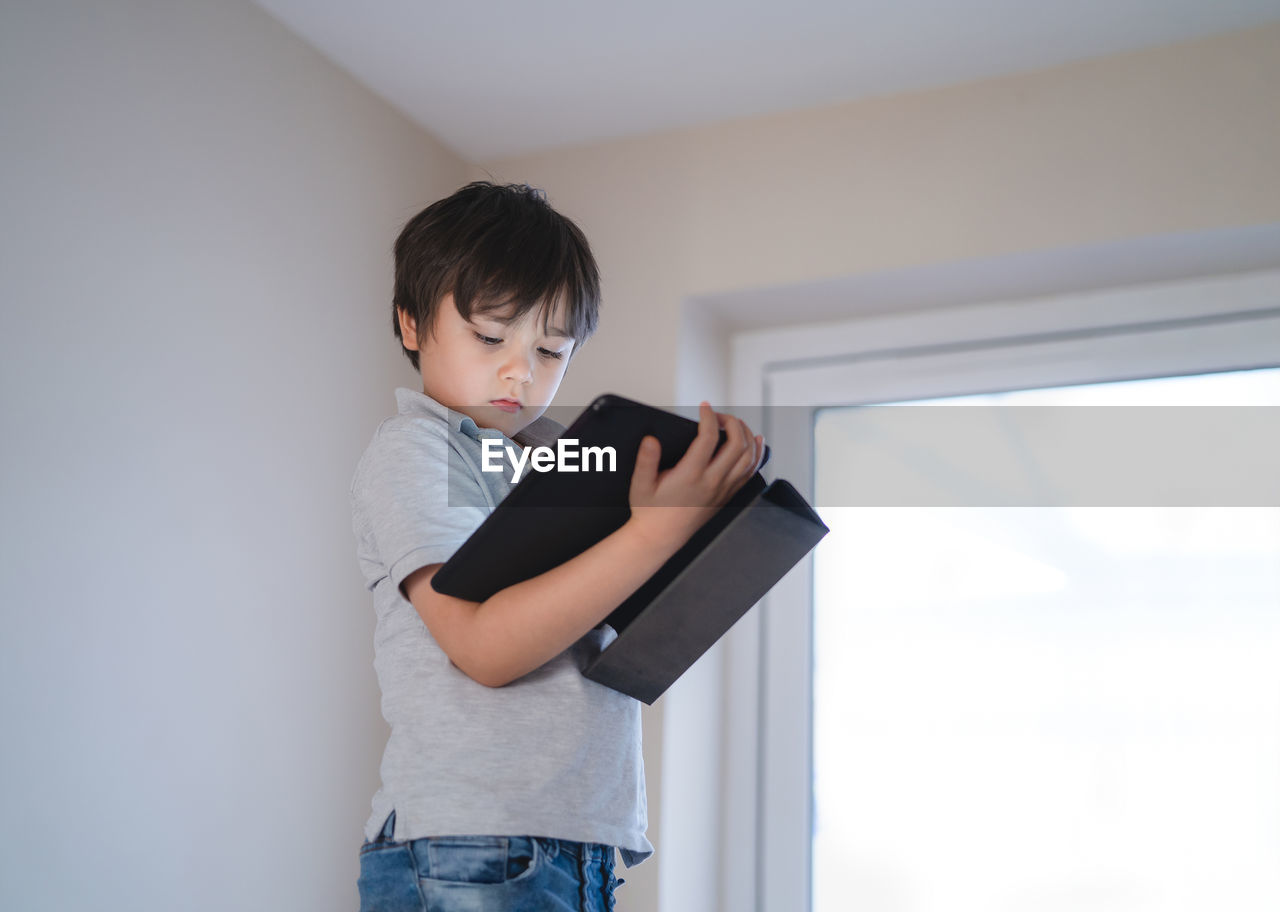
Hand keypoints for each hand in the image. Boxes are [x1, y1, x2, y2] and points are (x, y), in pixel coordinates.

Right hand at [627, 401, 764, 550]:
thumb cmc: (650, 511)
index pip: (708, 437)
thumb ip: (646, 460)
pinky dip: (757, 454)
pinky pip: (750, 472)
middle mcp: (711, 482)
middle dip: (731, 422)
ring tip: (735, 423)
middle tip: (718, 415)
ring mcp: (723, 490)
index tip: (704, 407)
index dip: (708, 417)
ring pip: (748, 457)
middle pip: (736, 444)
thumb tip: (651, 440)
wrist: (660, 537)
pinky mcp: (727, 496)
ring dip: (746, 434)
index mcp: (690, 475)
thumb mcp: (640, 484)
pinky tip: (757, 442)